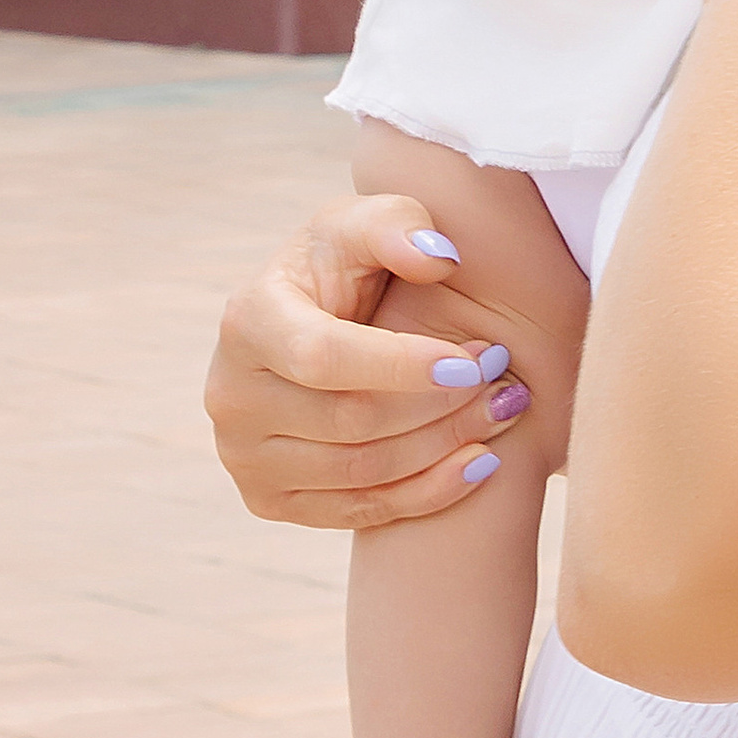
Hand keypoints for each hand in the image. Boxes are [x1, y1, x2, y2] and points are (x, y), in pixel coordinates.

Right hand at [206, 195, 534, 530]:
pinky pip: (357, 513)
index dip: (403, 366)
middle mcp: (231, 394)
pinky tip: (479, 463)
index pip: (323, 357)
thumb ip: (398, 224)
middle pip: (350, 422)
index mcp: (249, 320)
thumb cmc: (345, 267)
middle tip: (507, 383)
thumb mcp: (364, 224)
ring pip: (360, 472)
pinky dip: (426, 494)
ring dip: (446, 448)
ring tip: (504, 412)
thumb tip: (438, 257)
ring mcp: (244, 455)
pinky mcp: (269, 499)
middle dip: (441, 407)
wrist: (313, 326)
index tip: (475, 362)